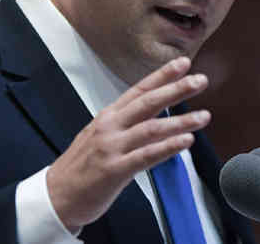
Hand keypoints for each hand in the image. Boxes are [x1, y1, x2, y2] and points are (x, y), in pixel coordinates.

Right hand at [46, 56, 210, 229]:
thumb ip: (124, 125)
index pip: (139, 90)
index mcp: (108, 117)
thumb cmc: (79, 168)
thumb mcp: (99, 136)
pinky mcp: (114, 170)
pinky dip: (168, 147)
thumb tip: (153, 118)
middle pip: (148, 102)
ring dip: (180, 121)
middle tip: (200, 80)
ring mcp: (111, 147)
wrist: (56, 196)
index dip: (162, 76)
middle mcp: (110, 127)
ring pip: (151, 128)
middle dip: (176, 89)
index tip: (183, 63)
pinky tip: (186, 141)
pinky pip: (146, 156)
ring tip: (204, 116)